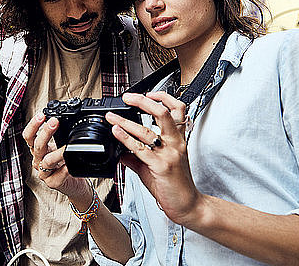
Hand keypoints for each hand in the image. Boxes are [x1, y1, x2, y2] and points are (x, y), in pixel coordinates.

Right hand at [22, 113, 86, 196]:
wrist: (73, 184)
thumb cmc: (65, 163)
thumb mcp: (59, 147)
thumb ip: (60, 136)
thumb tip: (66, 119)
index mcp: (37, 150)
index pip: (29, 136)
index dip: (33, 125)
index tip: (42, 115)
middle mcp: (38, 160)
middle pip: (37, 145)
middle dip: (45, 132)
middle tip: (54, 122)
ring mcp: (44, 173)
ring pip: (47, 161)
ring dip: (57, 153)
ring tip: (66, 147)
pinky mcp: (52, 183)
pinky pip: (57, 176)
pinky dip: (64, 170)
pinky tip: (69, 165)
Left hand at [105, 92, 203, 225]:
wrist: (187, 205)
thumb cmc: (174, 185)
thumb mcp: (156, 165)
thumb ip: (137, 157)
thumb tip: (120, 151)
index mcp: (178, 139)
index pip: (178, 109)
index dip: (163, 97)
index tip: (148, 93)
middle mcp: (176, 143)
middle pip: (163, 112)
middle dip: (143, 101)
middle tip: (127, 97)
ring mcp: (169, 153)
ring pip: (147, 130)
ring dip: (125, 121)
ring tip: (111, 117)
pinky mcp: (161, 166)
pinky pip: (140, 148)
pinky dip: (126, 138)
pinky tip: (116, 132)